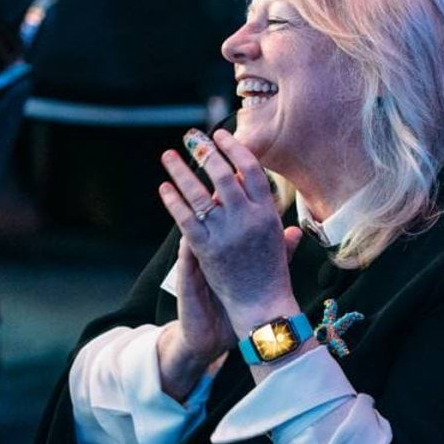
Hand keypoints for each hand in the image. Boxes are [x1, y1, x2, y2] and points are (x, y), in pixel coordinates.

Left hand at [158, 129, 300, 335]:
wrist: (261, 308)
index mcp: (268, 214)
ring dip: (181, 171)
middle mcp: (247, 219)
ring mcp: (225, 233)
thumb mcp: (280, 247)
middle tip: (191, 137)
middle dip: (205, 152)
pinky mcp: (206, 249)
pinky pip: (185, 218)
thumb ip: (279, 227)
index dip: (235, 148)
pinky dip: (173, 201)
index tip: (222, 135)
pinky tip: (164, 188)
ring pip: (199, 193)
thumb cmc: (272, 279)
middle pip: (223, 175)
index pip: (251, 170)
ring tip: (168, 156)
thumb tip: (280, 212)